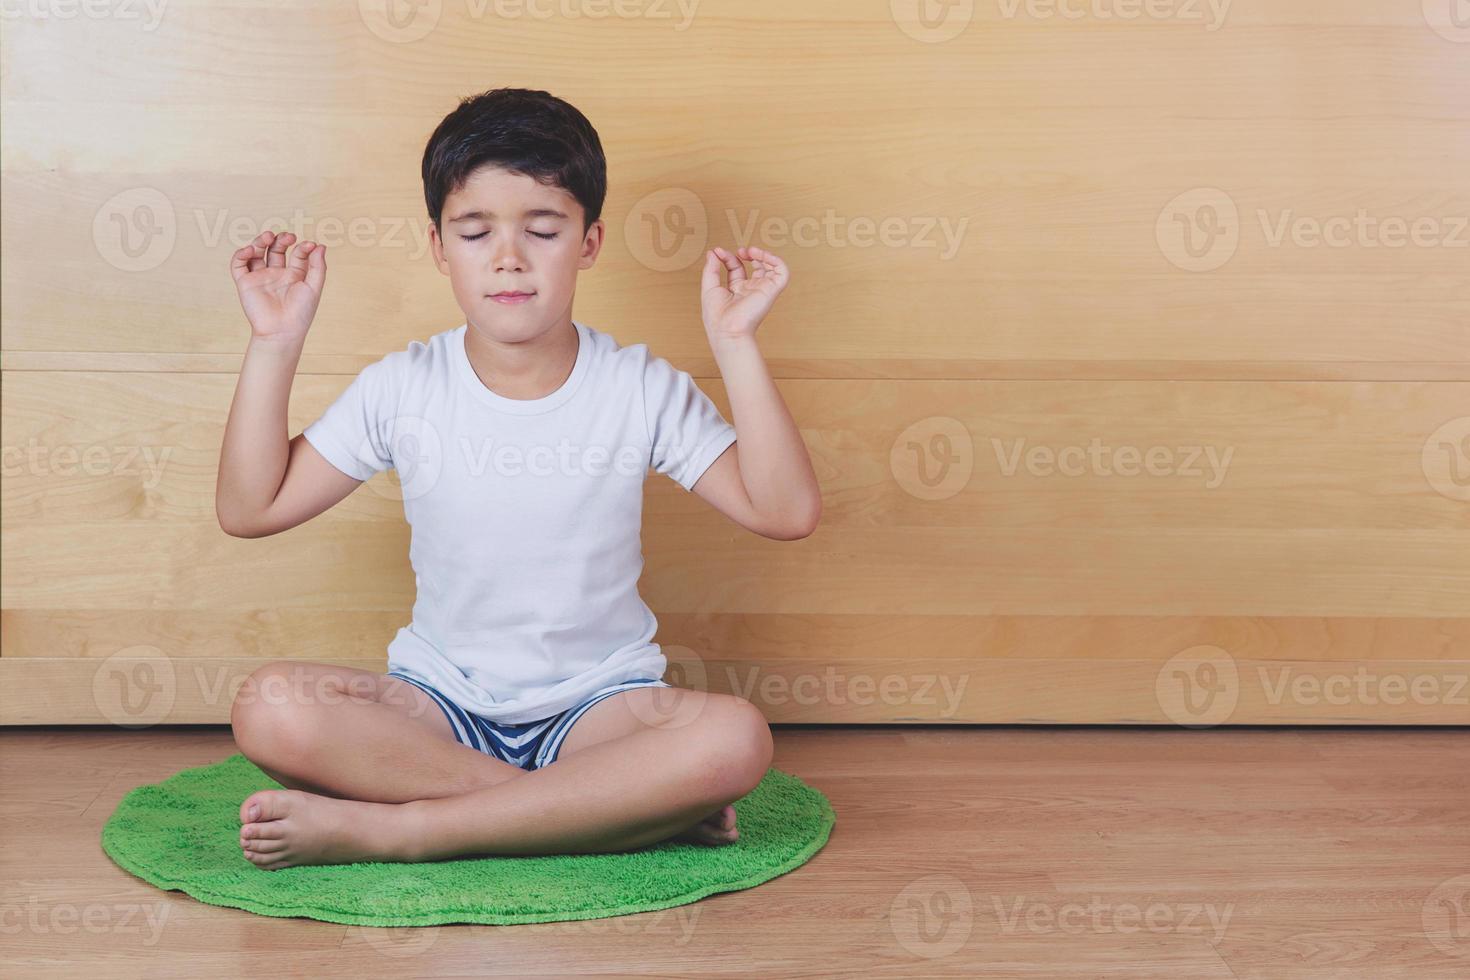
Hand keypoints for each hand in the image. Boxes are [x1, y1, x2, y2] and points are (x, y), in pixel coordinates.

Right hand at [229, 230, 326, 344]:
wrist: (282, 331)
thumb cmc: (301, 313)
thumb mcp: (314, 287)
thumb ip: (318, 266)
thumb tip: (320, 246)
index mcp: (295, 276)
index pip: (297, 254)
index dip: (303, 247)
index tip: (309, 245)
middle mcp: (277, 274)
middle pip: (276, 249)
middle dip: (281, 239)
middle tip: (289, 237)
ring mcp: (260, 277)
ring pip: (257, 252)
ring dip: (260, 241)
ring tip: (268, 236)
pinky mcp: (245, 282)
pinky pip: (238, 264)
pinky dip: (241, 254)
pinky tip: (250, 249)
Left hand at [700, 245, 788, 342]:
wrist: (727, 330)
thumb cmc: (717, 316)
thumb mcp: (709, 287)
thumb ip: (711, 269)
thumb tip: (713, 253)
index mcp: (736, 290)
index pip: (736, 267)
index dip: (728, 257)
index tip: (717, 252)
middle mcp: (750, 290)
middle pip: (754, 266)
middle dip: (747, 254)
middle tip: (739, 250)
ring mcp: (762, 289)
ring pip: (771, 267)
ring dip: (762, 254)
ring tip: (750, 251)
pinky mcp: (772, 290)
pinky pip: (782, 272)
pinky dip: (775, 260)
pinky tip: (760, 255)